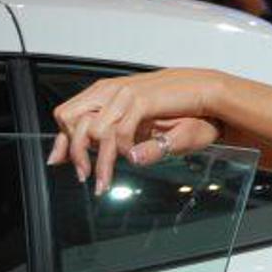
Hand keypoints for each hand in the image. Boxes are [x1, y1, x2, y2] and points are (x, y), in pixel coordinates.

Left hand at [46, 68, 227, 194]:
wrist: (212, 104)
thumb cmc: (182, 116)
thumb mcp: (142, 132)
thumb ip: (115, 140)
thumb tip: (86, 153)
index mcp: (110, 94)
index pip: (68, 114)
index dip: (61, 139)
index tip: (59, 162)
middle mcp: (113, 90)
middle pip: (70, 119)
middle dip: (72, 150)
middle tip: (83, 175)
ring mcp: (126, 93)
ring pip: (93, 131)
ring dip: (97, 160)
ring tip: (103, 181)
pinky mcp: (142, 100)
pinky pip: (118, 131)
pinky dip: (120, 150)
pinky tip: (130, 159)